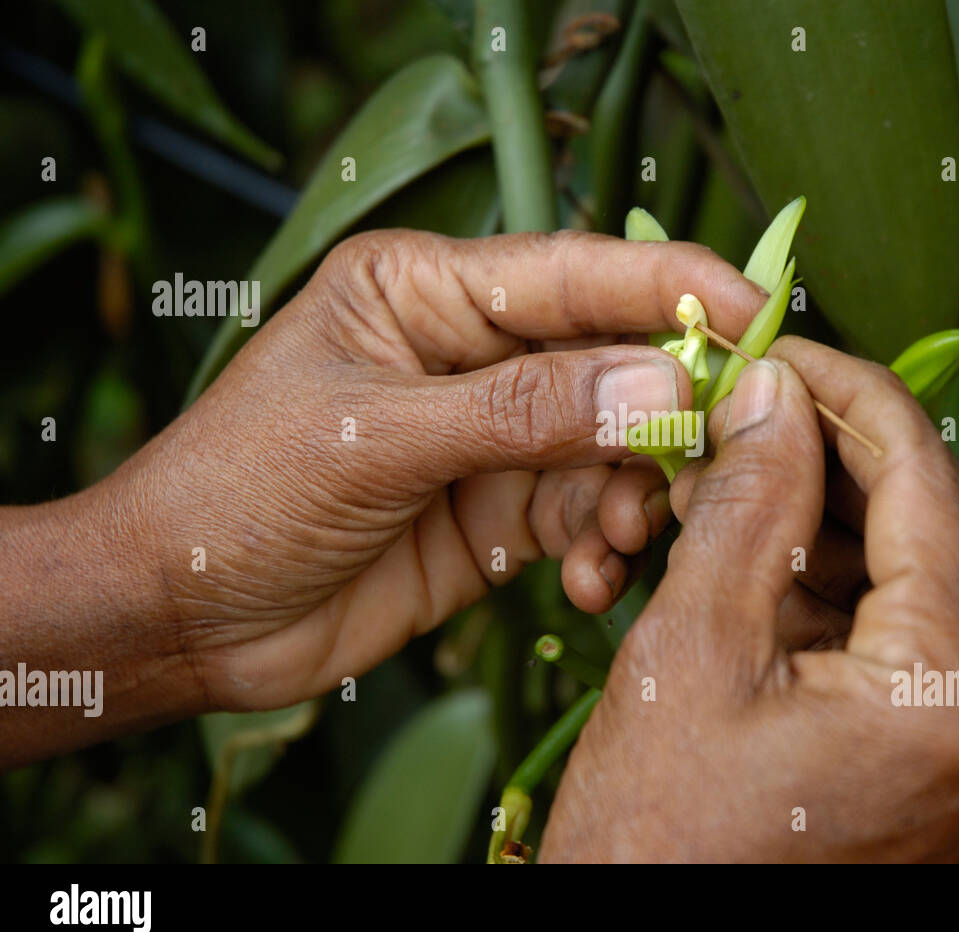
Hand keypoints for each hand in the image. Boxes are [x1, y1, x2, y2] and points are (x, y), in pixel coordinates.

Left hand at [1, 228, 768, 765]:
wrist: (184, 619)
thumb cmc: (238, 496)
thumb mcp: (375, 440)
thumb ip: (520, 412)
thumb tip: (659, 387)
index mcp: (428, 292)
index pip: (575, 273)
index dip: (673, 289)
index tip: (761, 317)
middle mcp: (474, 353)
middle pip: (614, 359)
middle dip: (670, 409)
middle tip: (722, 455)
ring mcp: (495, 437)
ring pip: (616, 446)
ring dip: (640, 493)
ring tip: (628, 536)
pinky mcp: (504, 513)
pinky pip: (591, 517)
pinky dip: (609, 547)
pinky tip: (593, 582)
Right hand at [542, 339, 958, 861]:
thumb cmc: (654, 839)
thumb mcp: (693, 649)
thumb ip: (747, 502)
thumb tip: (774, 390)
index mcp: (949, 696)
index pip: (929, 485)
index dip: (854, 396)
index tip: (783, 352)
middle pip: (947, 524)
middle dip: (851, 453)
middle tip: (761, 409)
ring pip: (930, 576)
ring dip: (840, 518)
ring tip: (739, 484)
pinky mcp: (939, 767)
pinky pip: (908, 638)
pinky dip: (842, 585)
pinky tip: (762, 559)